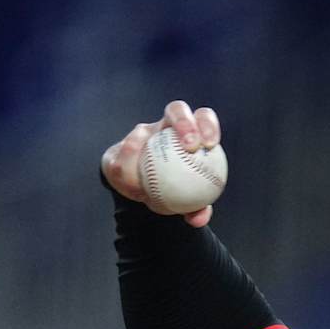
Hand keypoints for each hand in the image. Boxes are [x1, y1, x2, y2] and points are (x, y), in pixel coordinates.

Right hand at [100, 100, 221, 227]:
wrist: (141, 190)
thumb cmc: (171, 193)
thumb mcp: (185, 203)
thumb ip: (195, 209)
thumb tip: (199, 219)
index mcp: (188, 133)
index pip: (202, 118)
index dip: (208, 124)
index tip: (210, 143)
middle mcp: (165, 127)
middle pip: (176, 109)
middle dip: (185, 122)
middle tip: (190, 145)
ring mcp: (142, 132)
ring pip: (141, 130)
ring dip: (144, 145)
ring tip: (149, 173)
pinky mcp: (119, 147)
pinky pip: (121, 157)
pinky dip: (127, 171)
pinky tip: (134, 187)